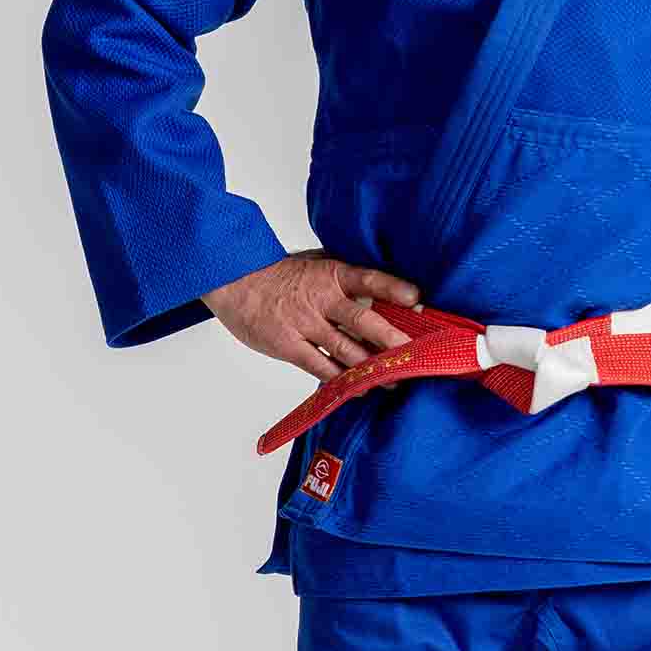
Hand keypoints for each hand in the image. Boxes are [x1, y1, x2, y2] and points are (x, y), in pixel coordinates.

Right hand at [203, 251, 425, 379]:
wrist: (234, 281)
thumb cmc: (281, 273)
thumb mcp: (316, 262)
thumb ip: (346, 275)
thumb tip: (385, 288)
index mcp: (331, 274)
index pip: (367, 279)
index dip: (392, 288)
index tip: (416, 299)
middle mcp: (321, 299)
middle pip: (363, 321)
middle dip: (392, 340)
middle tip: (416, 355)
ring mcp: (305, 324)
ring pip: (346, 350)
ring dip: (373, 368)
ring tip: (395, 379)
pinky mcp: (290, 346)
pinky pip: (322, 368)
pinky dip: (343, 380)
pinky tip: (360, 388)